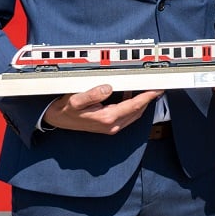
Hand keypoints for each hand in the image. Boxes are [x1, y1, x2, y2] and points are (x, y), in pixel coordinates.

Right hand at [42, 84, 161, 134]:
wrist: (57, 119)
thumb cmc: (66, 109)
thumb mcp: (76, 99)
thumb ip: (92, 94)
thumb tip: (108, 88)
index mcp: (106, 118)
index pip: (133, 106)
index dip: (147, 97)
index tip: (157, 89)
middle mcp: (111, 125)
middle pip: (137, 111)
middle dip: (148, 100)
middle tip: (156, 88)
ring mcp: (111, 127)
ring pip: (133, 114)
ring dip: (141, 103)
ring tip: (146, 90)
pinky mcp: (109, 126)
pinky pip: (126, 115)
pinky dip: (132, 106)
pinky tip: (130, 96)